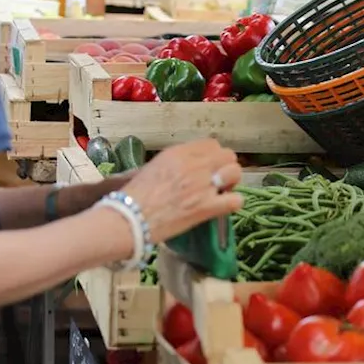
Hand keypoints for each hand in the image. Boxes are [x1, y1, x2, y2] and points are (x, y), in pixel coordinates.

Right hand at [120, 139, 243, 242]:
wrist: (127, 218)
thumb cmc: (134, 195)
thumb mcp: (155, 167)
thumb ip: (177, 163)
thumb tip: (192, 166)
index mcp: (179, 153)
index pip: (212, 144)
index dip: (214, 157)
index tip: (208, 168)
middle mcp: (194, 165)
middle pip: (228, 156)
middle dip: (225, 168)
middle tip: (217, 182)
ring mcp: (202, 185)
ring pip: (235, 173)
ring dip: (231, 183)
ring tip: (221, 194)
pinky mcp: (206, 207)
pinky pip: (236, 200)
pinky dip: (232, 204)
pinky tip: (222, 208)